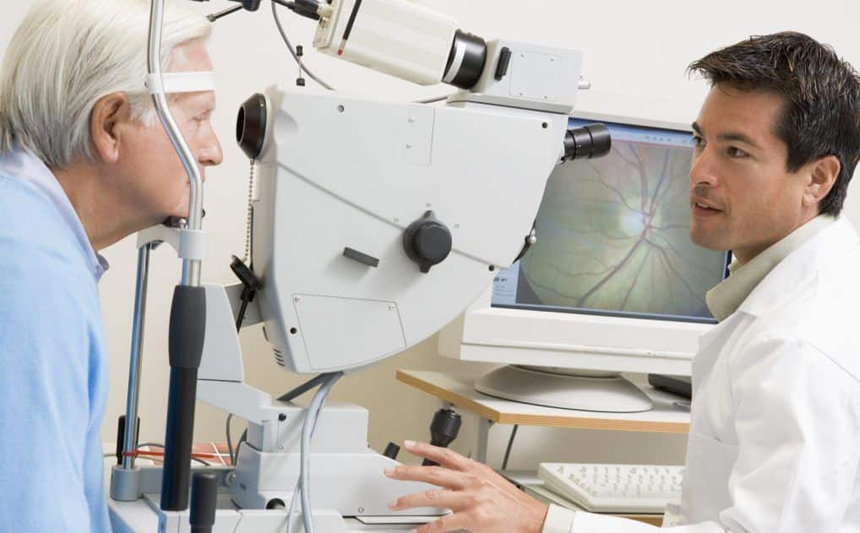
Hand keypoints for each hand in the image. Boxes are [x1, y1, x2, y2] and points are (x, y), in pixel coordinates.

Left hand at [384, 440, 548, 532]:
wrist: (531, 518)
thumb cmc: (511, 501)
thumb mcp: (489, 478)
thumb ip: (468, 475)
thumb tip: (448, 473)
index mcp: (474, 469)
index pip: (444, 454)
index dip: (424, 448)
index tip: (407, 444)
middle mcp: (470, 481)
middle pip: (432, 473)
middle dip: (407, 472)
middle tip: (390, 472)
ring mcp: (471, 500)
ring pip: (432, 497)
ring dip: (410, 500)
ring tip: (395, 504)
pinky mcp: (473, 519)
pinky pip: (443, 524)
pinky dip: (427, 528)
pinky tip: (416, 531)